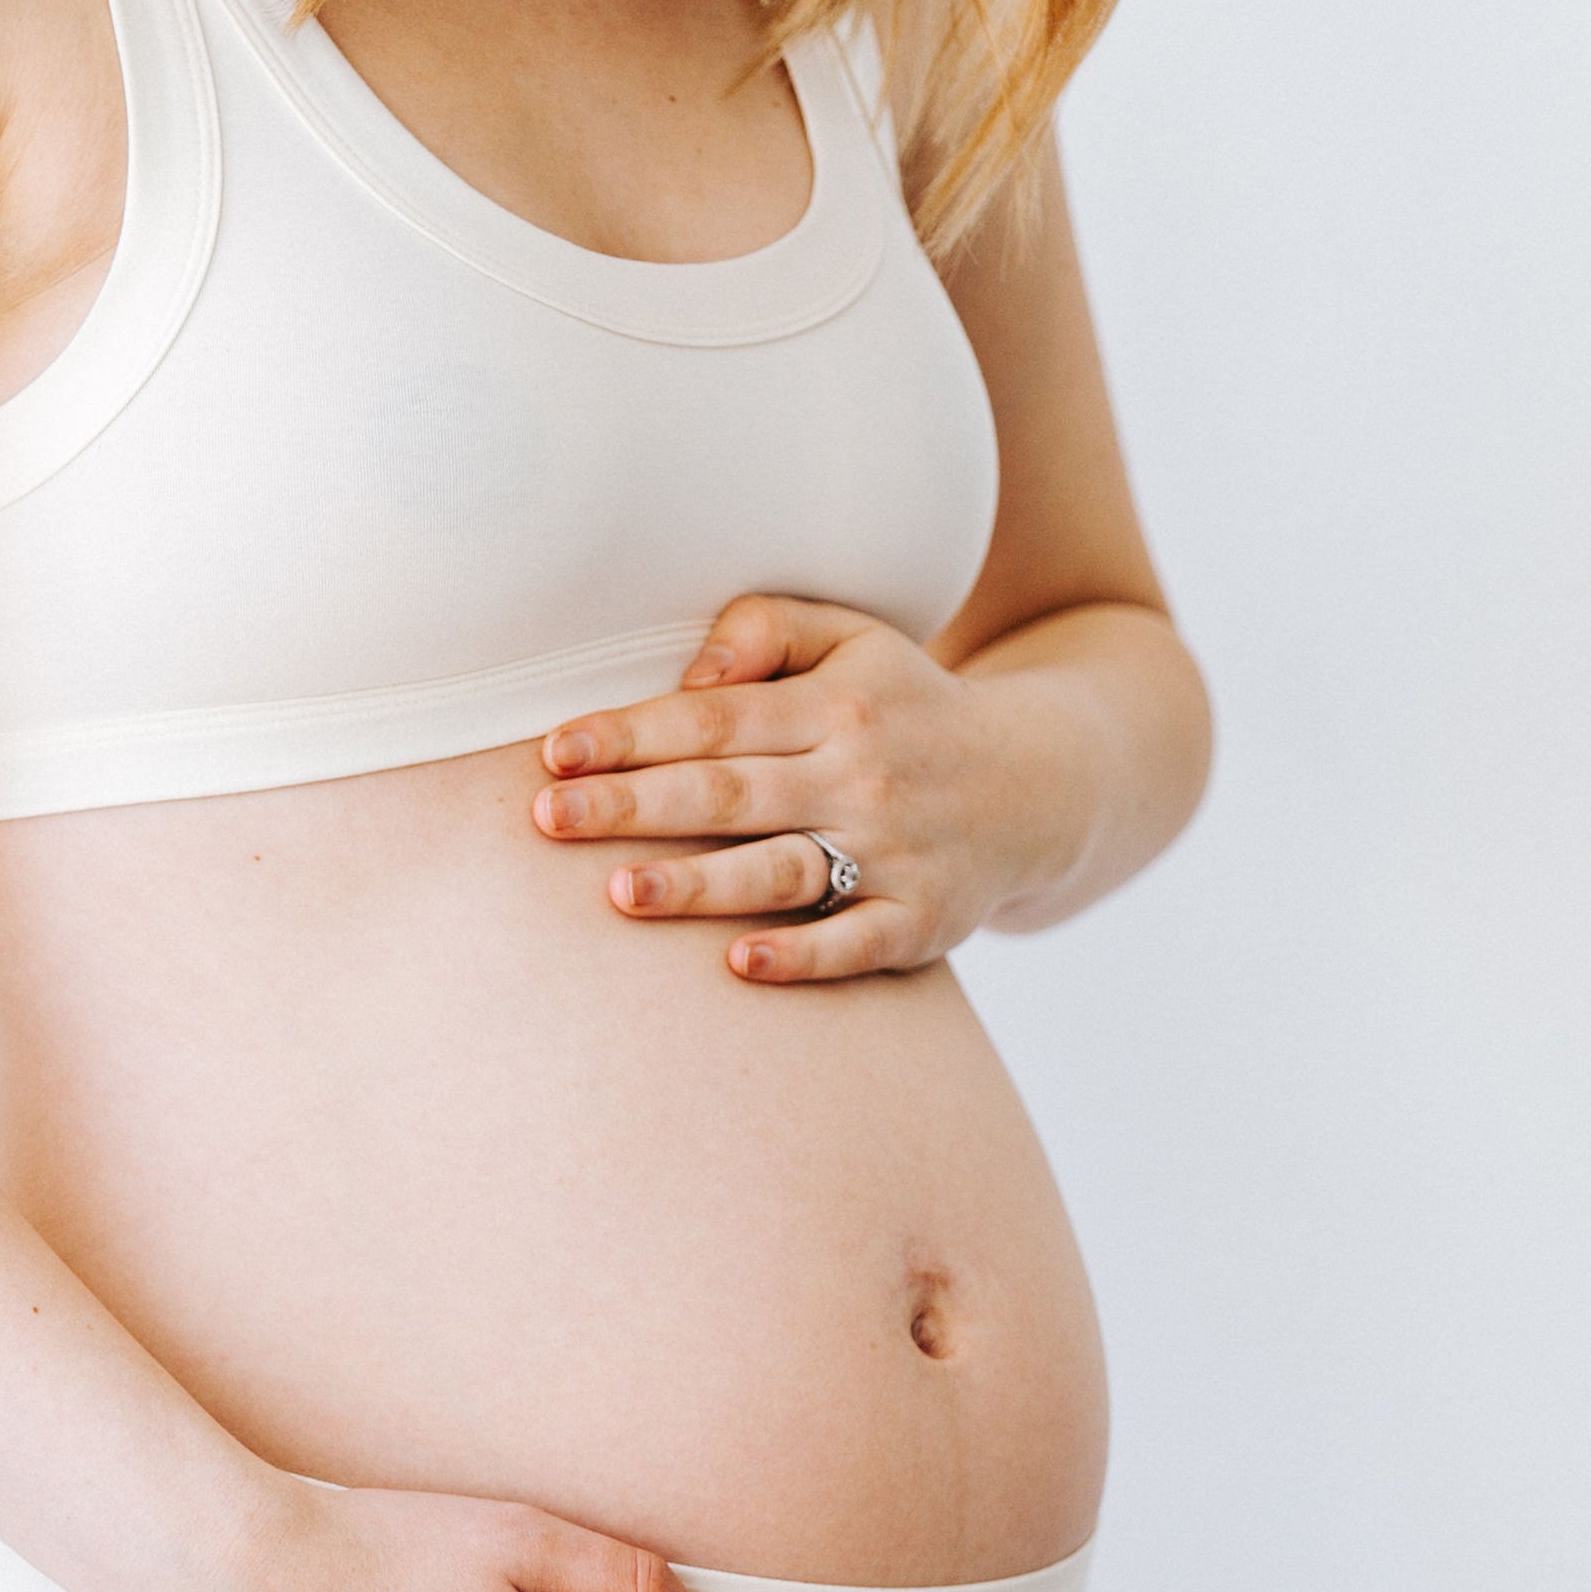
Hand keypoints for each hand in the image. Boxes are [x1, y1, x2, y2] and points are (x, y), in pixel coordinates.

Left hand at [532, 594, 1041, 983]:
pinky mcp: (922, 920)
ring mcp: (895, 852)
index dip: (631, 734)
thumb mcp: (856, 640)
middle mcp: (864, 775)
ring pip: (781, 869)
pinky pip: (856, 942)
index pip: (714, 719)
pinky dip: (802, 955)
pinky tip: (739, 963)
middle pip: (731, 792)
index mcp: (836, 704)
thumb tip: (692, 669)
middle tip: (548, 819)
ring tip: (620, 891)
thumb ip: (769, 628)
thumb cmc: (908, 708)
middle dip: (634, 805)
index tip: (555, 753)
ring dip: (699, 884)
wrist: (1041, 785)